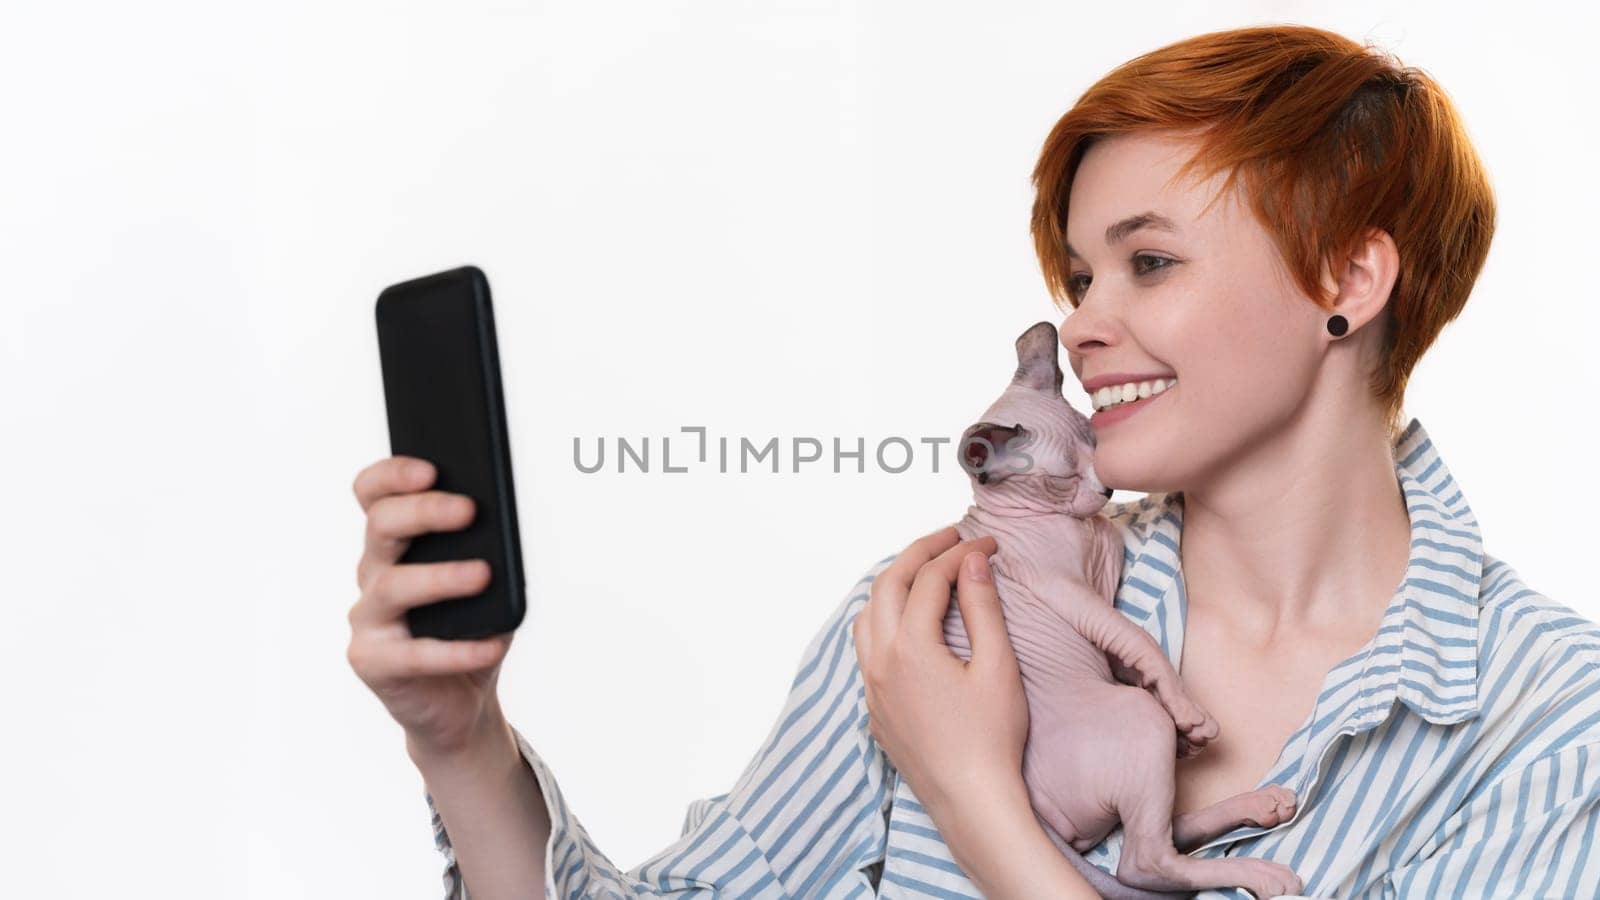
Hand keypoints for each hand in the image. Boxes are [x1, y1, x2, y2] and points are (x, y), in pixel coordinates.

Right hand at [346, 456, 515, 761]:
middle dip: (423, 511)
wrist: (461, 700)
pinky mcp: (374, 663)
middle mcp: (372, 573)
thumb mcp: (486, 579)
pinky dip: (456, 649)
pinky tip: (491, 644)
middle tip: (469, 510)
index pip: (374, 494)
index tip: (431, 468)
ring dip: (440, 576)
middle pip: (380, 527)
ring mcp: (368, 619)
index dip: (392, 475)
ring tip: (483, 575)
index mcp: (394, 543)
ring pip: (391, 586)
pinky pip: (412, 654)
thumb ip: (486, 548)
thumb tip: (504, 523)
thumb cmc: (472, 626)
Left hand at [851, 525, 1027, 813]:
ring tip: (925, 573)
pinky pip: (865, 650)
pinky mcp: (874, 711)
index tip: (987, 544)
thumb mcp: (997, 666)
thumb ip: (982, 608)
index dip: (959, 554)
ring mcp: (871, 688)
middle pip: (887, 586)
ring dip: (892, 586)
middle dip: (918, 554)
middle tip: (951, 540)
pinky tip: (906, 625)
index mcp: (909, 647)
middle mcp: (880, 662)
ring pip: (867, 617)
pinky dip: (883, 621)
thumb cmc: (991, 739)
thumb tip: (973, 562)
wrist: (972, 802)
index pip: (929, 580)